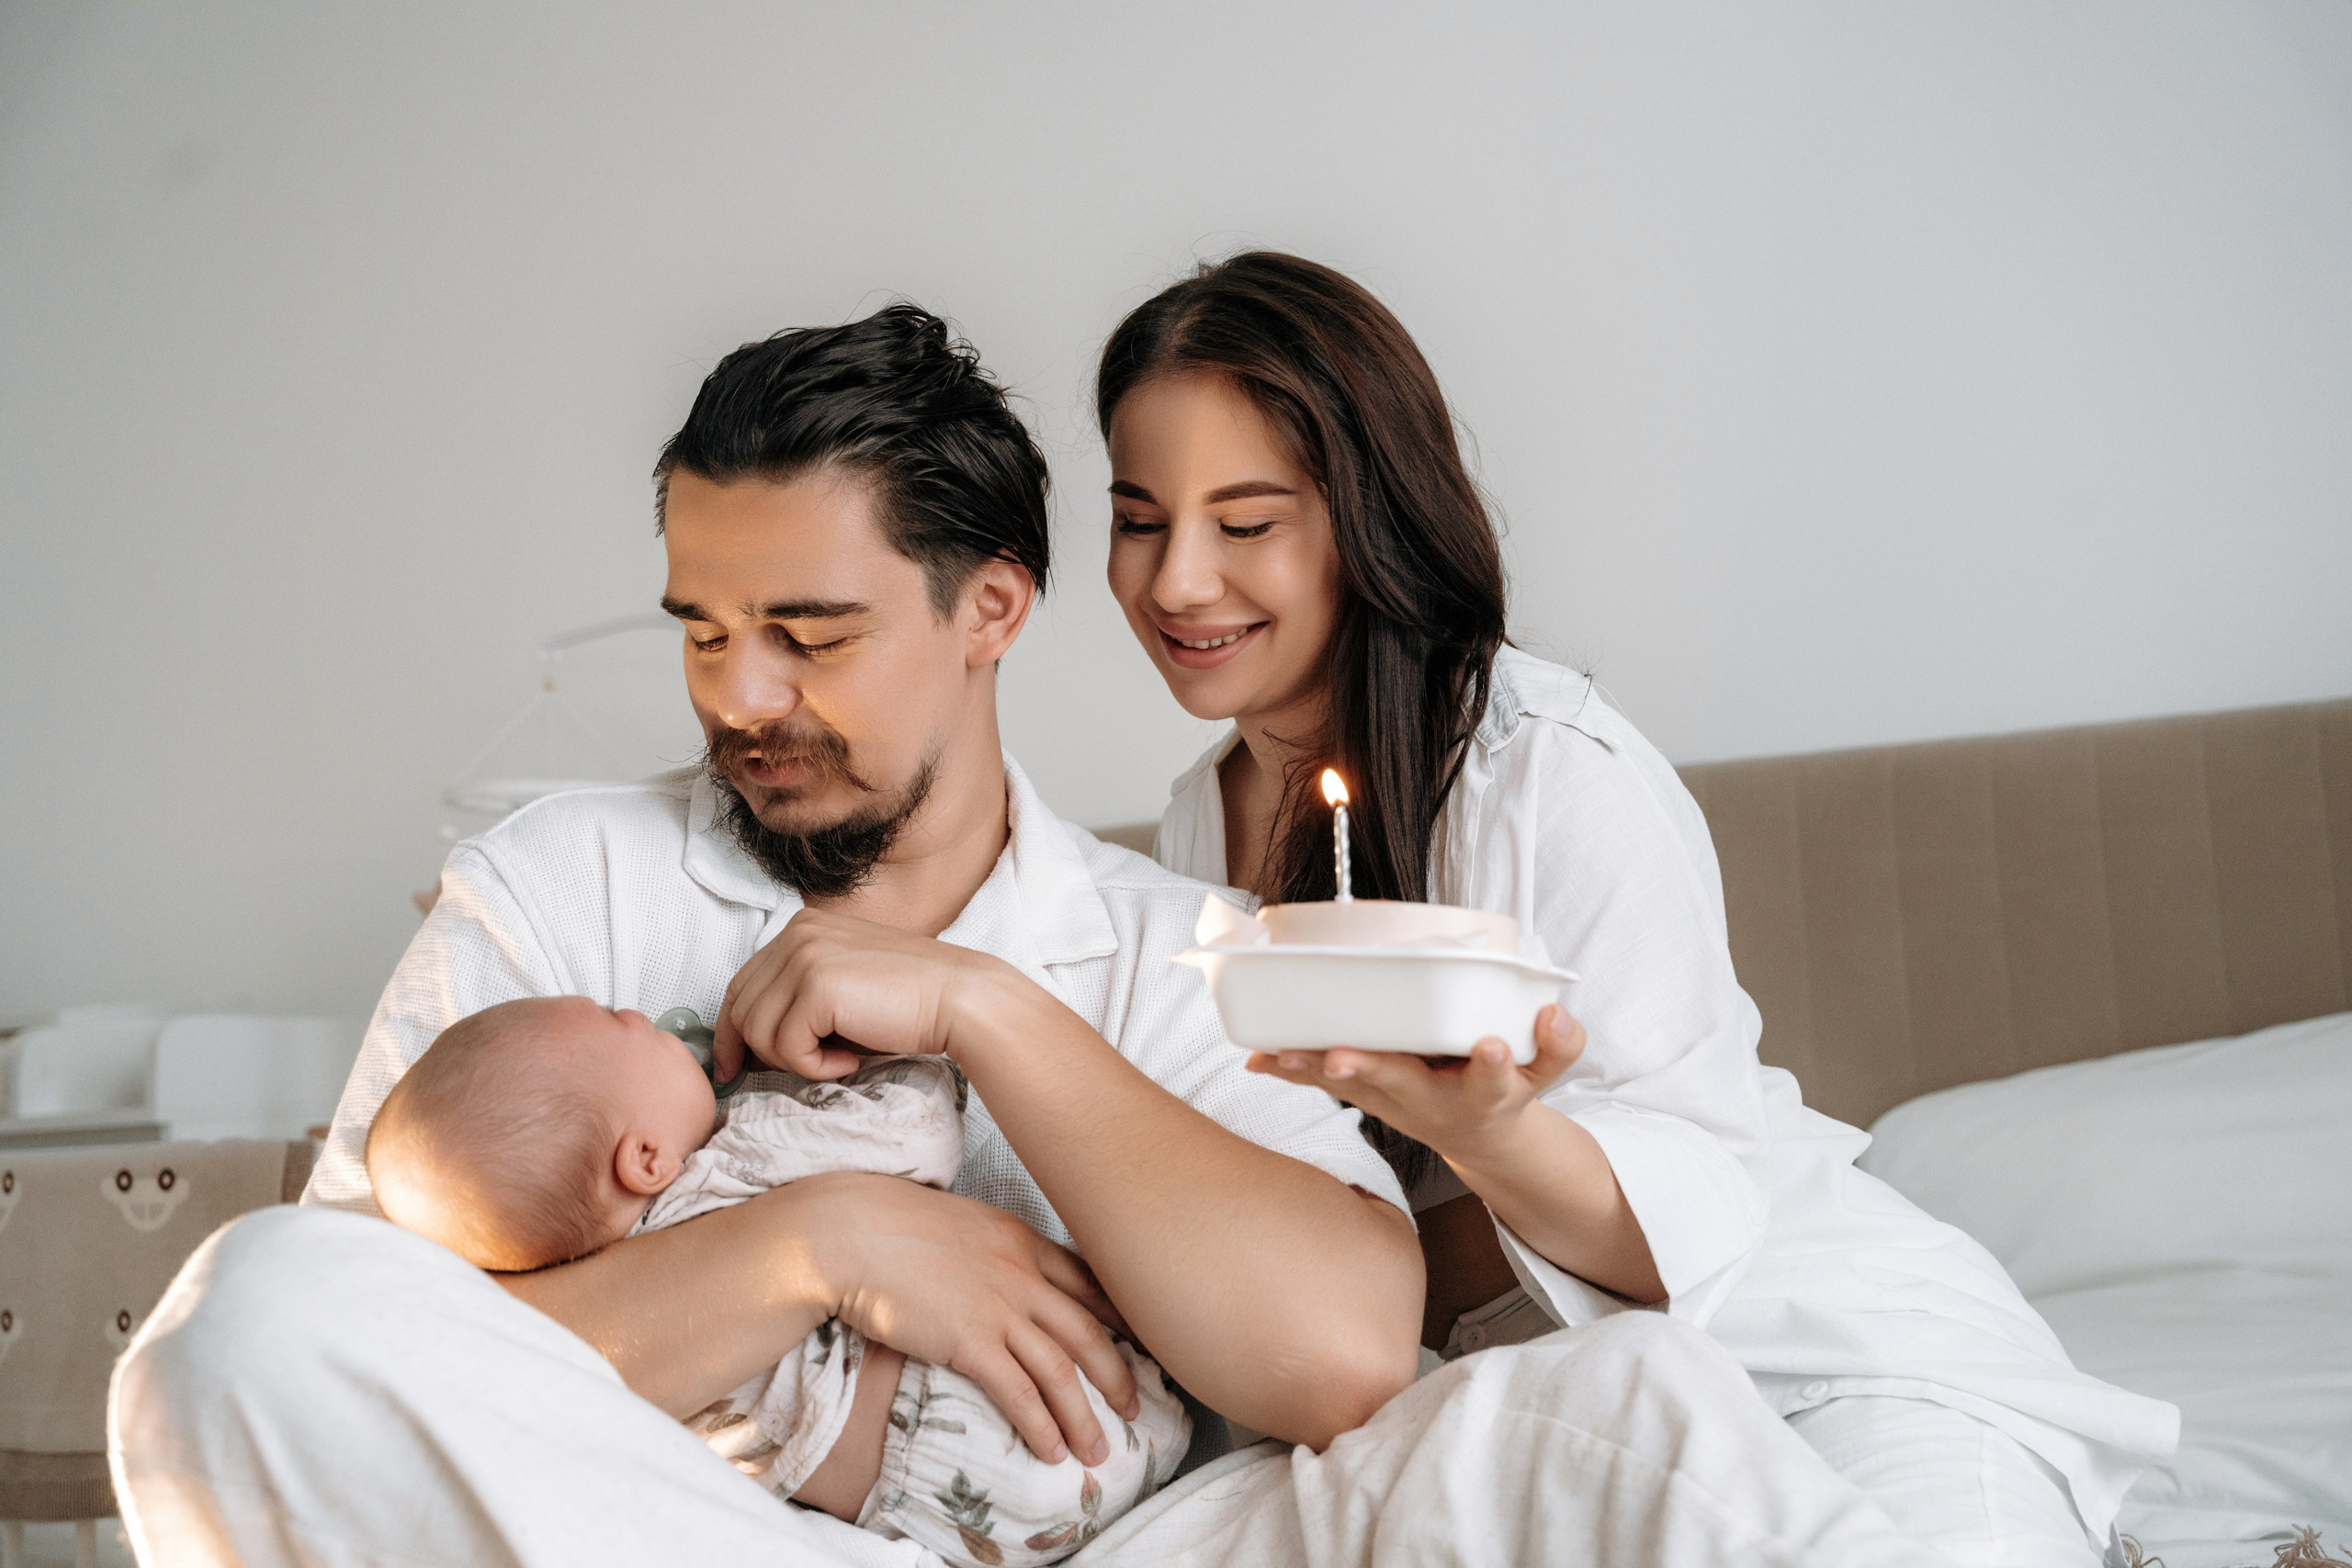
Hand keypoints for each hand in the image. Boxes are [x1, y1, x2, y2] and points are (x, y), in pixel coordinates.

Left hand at [714, 908, 1003, 1080]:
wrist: (961, 999)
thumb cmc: (910, 1002)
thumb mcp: (844, 986)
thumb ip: (798, 996)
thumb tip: (747, 1044)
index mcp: (802, 927)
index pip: (741, 984)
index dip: (731, 1031)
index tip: (733, 1067)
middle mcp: (798, 933)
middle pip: (741, 1009)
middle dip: (764, 1052)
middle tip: (809, 1066)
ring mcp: (805, 955)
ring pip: (758, 1031)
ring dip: (796, 1060)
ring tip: (839, 1058)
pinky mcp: (817, 986)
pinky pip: (788, 1048)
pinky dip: (815, 1068)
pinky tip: (851, 1060)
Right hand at [794, 1171, 1139, 1465]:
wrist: (851, 1231)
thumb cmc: (890, 1226)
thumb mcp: (961, 1223)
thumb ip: (991, 1249)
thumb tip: (994, 1272)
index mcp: (1022, 1239)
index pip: (1088, 1281)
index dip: (1119, 1315)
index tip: (1140, 1339)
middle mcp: (1022, 1273)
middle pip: (1089, 1330)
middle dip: (1117, 1375)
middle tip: (1134, 1407)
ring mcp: (1000, 1308)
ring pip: (1062, 1369)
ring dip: (1083, 1416)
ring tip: (1096, 1451)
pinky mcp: (970, 1341)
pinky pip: (1019, 1391)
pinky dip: (1041, 1425)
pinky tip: (1050, 1450)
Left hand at [1247, 1004, 1587, 1165]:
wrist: (1475, 1135)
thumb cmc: (1506, 1089)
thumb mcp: (1546, 1072)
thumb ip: (1559, 1044)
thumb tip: (1554, 1013)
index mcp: (1483, 1094)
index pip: (1492, 1080)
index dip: (1491, 1065)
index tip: (1490, 1048)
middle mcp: (1431, 1102)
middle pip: (1399, 1085)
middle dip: (1371, 1069)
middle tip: (1343, 1057)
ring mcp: (1392, 1101)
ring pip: (1350, 1085)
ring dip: (1313, 1069)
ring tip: (1280, 1054)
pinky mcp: (1366, 1095)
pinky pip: (1325, 1084)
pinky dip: (1292, 1071)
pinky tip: (1257, 1059)